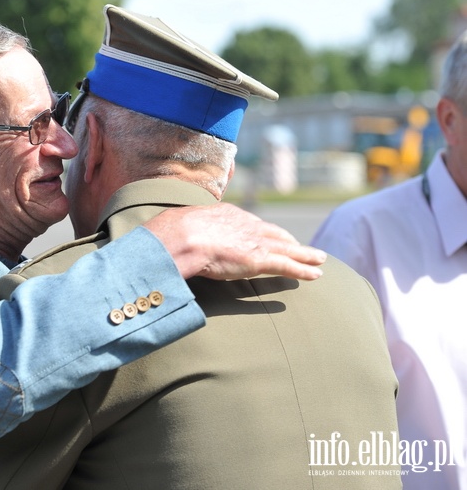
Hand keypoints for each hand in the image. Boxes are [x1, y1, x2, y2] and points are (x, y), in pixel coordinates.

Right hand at [144, 203, 326, 280]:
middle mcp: (245, 224)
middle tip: (302, 247)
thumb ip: (184, 233)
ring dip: (305, 254)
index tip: (269, 237)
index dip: (263, 232)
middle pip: (274, 233)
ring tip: (320, 259)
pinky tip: (316, 275)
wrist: (180, 237)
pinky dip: (303, 270)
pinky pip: (288, 265)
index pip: (251, 224)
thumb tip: (169, 240)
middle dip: (289, 241)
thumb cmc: (172, 233)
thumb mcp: (179, 226)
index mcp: (227, 214)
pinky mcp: (259, 259)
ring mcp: (254, 242)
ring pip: (288, 248)